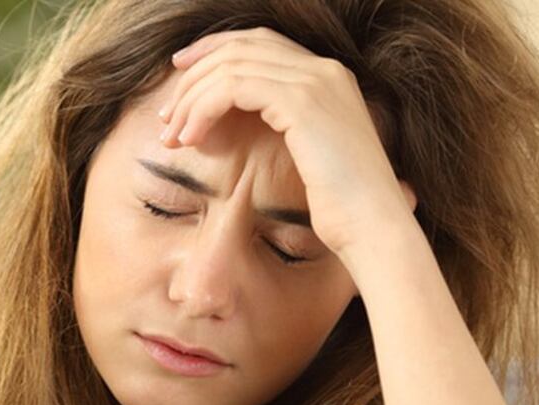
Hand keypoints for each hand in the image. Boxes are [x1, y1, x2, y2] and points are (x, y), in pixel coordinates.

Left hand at [157, 27, 418, 256]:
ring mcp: (316, 81)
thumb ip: (282, 128)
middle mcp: (325, 70)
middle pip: (241, 46)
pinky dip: (203, 108)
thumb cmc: (341, 207)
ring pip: (231, 66)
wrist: (373, 227)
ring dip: (192, 99)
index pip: (260, 42)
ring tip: (171, 136)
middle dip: (195, 75)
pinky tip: (191, 138)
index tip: (180, 74)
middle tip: (166, 115)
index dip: (214, 51)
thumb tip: (232, 124)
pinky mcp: (302, 102)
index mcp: (329, 77)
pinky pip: (234, 87)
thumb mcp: (310, 156)